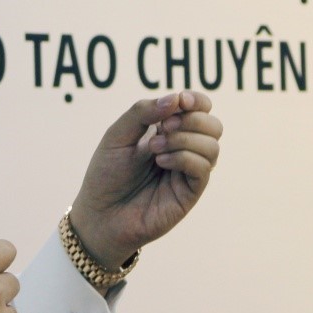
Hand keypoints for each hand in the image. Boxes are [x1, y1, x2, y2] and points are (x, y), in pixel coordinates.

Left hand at [68, 91, 221, 270]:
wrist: (99, 213)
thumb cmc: (106, 174)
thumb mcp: (117, 135)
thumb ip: (142, 112)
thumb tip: (175, 99)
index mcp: (167, 130)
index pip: (199, 107)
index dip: (196, 100)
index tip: (180, 101)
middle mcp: (183, 149)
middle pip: (214, 125)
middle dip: (192, 119)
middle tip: (164, 128)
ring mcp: (188, 171)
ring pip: (213, 145)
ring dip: (185, 139)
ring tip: (155, 150)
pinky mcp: (189, 192)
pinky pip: (203, 168)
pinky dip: (184, 158)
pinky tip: (161, 163)